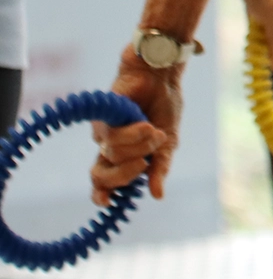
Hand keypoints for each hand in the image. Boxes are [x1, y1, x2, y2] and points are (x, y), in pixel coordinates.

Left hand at [91, 52, 178, 205]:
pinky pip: (112, 136)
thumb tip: (157, 196)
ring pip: (111, 154)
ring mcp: (104, 130)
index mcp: (123, 156)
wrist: (163, 76)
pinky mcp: (103, 115)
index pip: (103, 182)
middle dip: (123, 175)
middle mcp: (109, 146)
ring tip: (155, 131)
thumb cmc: (165, 107)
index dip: (101, 194)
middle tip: (144, 163)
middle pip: (99, 175)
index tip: (106, 202)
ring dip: (138, 147)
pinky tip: (147, 126)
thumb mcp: (168, 143)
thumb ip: (160, 168)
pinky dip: (133, 134)